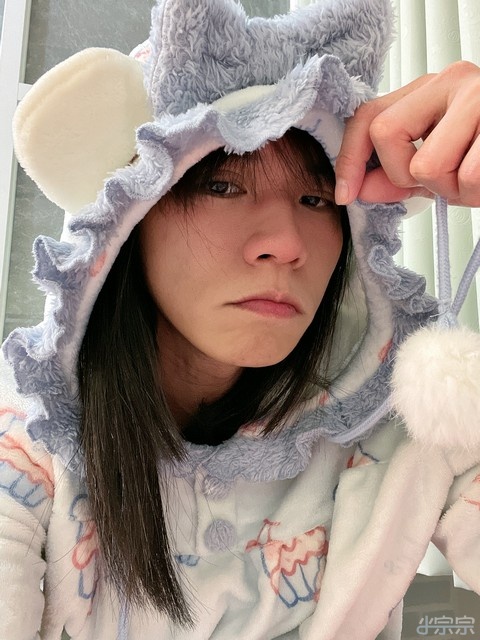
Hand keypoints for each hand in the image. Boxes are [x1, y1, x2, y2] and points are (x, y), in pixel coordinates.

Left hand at [334, 61, 479, 206]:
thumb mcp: (442, 163)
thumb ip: (399, 175)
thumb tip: (359, 189)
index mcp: (429, 90)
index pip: (368, 118)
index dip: (350, 160)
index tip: (347, 195)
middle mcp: (452, 80)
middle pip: (388, 136)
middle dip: (409, 178)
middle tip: (444, 181)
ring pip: (429, 165)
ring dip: (453, 190)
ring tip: (477, 178)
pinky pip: (470, 175)